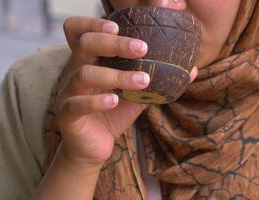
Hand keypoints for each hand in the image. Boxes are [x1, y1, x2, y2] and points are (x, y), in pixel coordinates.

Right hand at [56, 16, 197, 166]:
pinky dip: (97, 101)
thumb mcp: (135, 95)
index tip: (119, 26)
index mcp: (90, 62)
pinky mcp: (66, 115)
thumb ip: (155, 80)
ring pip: (85, 74)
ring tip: (143, 80)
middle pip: (86, 44)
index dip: (94, 23)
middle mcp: (75, 71)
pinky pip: (77, 104)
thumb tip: (191, 70)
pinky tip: (115, 101)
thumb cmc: (113, 115)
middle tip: (143, 48)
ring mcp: (67, 92)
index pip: (81, 32)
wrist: (93, 146)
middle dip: (114, 43)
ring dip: (116, 75)